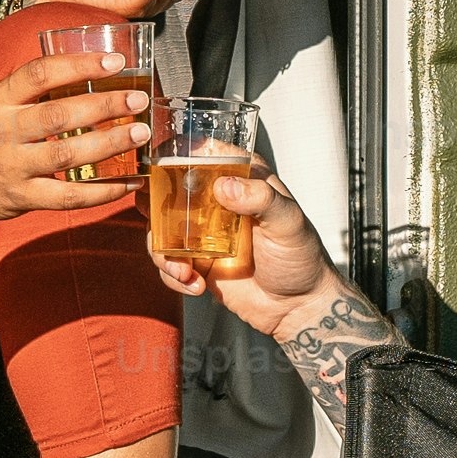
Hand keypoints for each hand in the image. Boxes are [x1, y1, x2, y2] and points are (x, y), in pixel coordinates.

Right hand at [0, 54, 161, 222]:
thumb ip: (32, 88)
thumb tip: (89, 67)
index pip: (39, 75)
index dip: (77, 65)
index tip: (113, 61)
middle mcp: (4, 132)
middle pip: (58, 115)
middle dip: (104, 105)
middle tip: (137, 99)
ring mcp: (13, 167)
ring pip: (66, 154)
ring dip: (109, 144)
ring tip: (139, 135)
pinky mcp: (23, 197)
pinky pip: (68, 196)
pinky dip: (102, 192)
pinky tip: (128, 182)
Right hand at [147, 159, 340, 334]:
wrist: (298, 307)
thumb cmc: (302, 258)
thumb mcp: (289, 223)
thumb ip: (261, 199)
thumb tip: (224, 185)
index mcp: (242, 178)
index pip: (205, 151)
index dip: (177, 150)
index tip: (158, 160)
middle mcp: (218, 200)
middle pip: (169, 187)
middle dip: (154, 205)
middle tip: (157, 224)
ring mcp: (203, 231)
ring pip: (160, 227)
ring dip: (162, 251)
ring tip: (183, 271)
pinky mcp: (196, 260)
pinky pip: (168, 262)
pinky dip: (172, 275)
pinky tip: (194, 284)